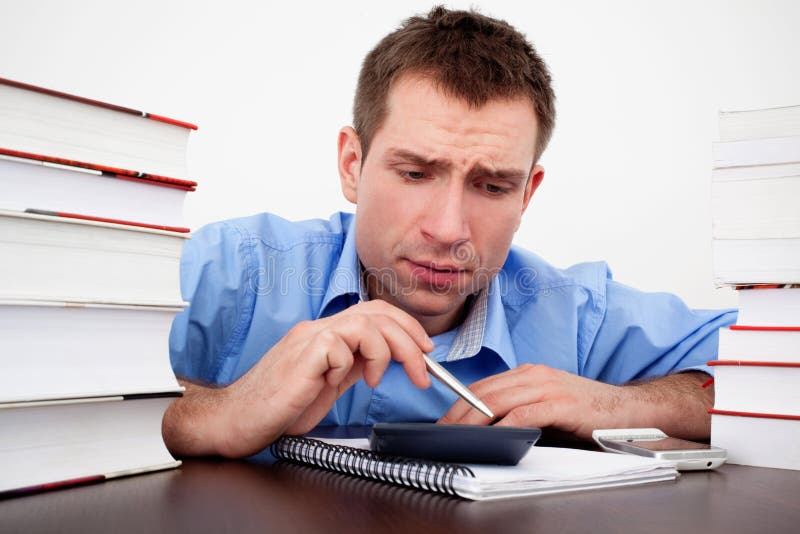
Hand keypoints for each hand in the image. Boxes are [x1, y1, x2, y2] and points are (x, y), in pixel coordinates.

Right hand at [215, 300, 433, 456]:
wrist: (236, 420)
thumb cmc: (278, 406)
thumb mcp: (328, 384)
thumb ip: (353, 365)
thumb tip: (386, 358)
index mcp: (327, 335)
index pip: (375, 312)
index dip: (406, 326)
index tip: (425, 350)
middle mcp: (318, 330)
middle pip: (376, 313)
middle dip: (409, 339)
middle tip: (421, 370)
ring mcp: (308, 339)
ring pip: (364, 322)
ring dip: (384, 351)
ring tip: (375, 378)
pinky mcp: (301, 356)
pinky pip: (338, 346)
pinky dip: (348, 365)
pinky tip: (335, 383)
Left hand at [438, 364, 623, 438]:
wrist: (628, 410)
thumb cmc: (586, 411)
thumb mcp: (547, 405)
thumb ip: (520, 411)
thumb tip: (488, 429)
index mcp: (528, 373)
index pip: (484, 385)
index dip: (460, 402)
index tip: (445, 420)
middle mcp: (534, 375)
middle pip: (485, 391)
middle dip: (459, 412)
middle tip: (443, 431)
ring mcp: (547, 387)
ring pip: (498, 400)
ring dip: (473, 419)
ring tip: (458, 435)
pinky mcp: (560, 403)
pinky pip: (524, 414)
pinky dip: (503, 425)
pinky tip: (492, 436)